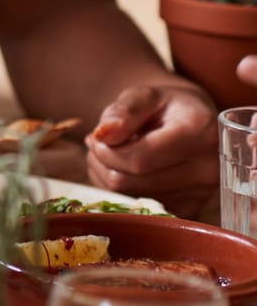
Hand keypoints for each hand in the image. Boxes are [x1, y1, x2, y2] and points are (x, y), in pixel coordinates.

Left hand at [86, 84, 219, 218]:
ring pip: (129, 198)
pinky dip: (122, 191)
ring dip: (108, 176)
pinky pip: (140, 209)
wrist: (193, 122)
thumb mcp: (143, 95)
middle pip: (130, 183)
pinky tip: (127, 171)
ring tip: (114, 153)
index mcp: (200, 135)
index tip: (97, 136)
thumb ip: (123, 112)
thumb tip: (102, 135)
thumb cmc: (165, 105)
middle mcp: (208, 170)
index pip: (137, 160)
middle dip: (102, 162)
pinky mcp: (192, 209)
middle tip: (100, 144)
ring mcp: (202, 195)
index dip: (105, 151)